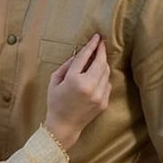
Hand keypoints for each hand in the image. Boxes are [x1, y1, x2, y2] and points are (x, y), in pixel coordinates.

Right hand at [43, 34, 110, 150]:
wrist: (64, 126)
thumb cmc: (56, 102)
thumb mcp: (55, 81)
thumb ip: (67, 65)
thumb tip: (80, 54)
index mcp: (74, 80)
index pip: (85, 58)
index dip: (91, 46)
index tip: (96, 37)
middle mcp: (89, 87)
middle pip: (100, 63)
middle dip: (101, 52)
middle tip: (101, 43)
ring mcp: (99, 95)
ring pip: (106, 73)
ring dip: (103, 64)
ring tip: (97, 59)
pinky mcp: (104, 102)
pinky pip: (107, 84)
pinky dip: (102, 78)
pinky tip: (95, 77)